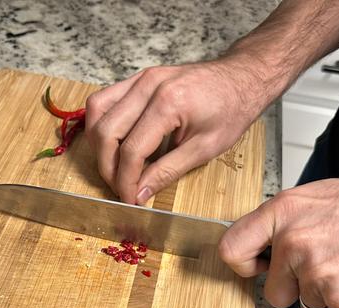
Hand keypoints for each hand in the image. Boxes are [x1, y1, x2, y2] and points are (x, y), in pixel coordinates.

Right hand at [85, 59, 267, 203]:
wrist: (241, 78)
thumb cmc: (231, 109)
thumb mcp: (205, 149)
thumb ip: (167, 172)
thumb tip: (140, 193)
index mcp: (169, 103)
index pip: (132, 150)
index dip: (126, 181)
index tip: (129, 199)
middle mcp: (149, 86)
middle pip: (107, 132)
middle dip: (108, 167)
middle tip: (120, 188)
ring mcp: (141, 78)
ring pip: (97, 111)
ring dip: (99, 144)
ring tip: (113, 167)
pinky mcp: (139, 78)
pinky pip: (105, 99)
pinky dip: (102, 124)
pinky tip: (113, 143)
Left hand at [218, 177, 338, 307]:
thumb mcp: (322, 197)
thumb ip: (286, 221)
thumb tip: (261, 241)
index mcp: (285, 212)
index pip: (232, 248)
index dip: (244, 265)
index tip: (257, 268)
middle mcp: (296, 243)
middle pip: (273, 292)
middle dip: (297, 288)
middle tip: (327, 267)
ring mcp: (318, 274)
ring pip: (308, 304)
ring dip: (329, 295)